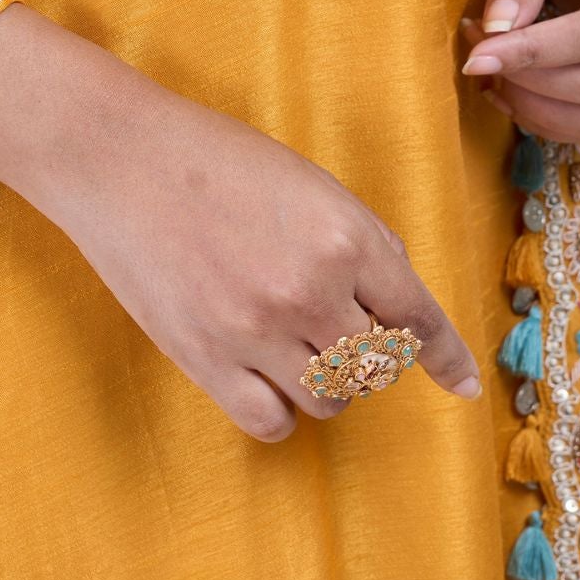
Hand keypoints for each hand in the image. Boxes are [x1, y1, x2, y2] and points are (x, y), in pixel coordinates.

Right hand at [0, 2, 480, 440]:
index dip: (444, 355)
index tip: (460, 384)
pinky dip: (277, 411)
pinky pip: (271, 423)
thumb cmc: (210, 158)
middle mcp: (312, 287)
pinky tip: (260, 377)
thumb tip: (391, 305)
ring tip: (288, 346)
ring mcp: (258, 328)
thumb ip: (356, 242)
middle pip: (377, 365)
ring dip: (323, 382)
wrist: (118, 156)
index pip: (417, 316)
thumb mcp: (306, 183)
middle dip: (366, 353)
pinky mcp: (207, 358)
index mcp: (347, 235)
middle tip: (332, 329)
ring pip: (330, 398)